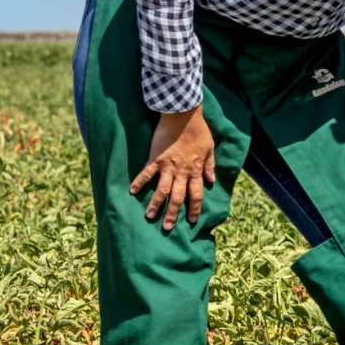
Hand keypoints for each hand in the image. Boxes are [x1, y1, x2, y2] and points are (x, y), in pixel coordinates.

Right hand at [130, 108, 216, 230]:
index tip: (191, 220)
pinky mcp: (155, 159)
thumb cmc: (199, 131)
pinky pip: (146, 173)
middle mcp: (182, 172)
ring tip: (149, 217)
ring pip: (161, 190)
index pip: (196, 195)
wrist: (183, 117)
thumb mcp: (210, 149)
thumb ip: (210, 165)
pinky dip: (139, 182)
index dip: (194, 209)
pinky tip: (132, 191)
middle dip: (172, 214)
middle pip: (178, 198)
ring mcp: (167, 167)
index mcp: (196, 171)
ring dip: (155, 205)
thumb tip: (212, 180)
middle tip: (167, 227)